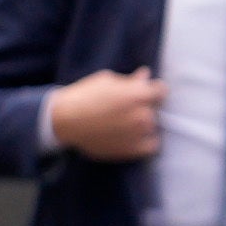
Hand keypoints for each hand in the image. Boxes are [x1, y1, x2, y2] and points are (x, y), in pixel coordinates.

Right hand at [48, 68, 167, 160]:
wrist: (63, 121)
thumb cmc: (84, 96)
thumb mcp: (107, 81)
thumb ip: (130, 80)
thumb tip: (145, 75)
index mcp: (140, 95)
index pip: (162, 90)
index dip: (153, 90)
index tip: (146, 92)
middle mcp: (144, 115)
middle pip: (155, 109)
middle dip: (145, 106)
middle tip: (126, 108)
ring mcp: (139, 134)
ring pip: (153, 127)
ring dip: (143, 124)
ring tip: (124, 122)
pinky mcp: (132, 150)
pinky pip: (151, 146)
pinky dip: (145, 142)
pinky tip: (131, 136)